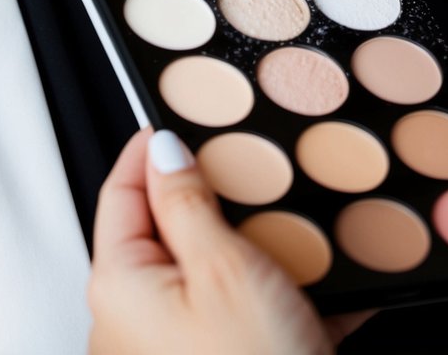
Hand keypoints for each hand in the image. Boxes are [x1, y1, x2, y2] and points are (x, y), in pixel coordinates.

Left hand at [88, 127, 371, 354]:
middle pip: (172, 229)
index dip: (154, 146)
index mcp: (121, 283)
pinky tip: (326, 289)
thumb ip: (190, 203)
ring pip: (216, 270)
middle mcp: (134, 318)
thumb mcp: (227, 269)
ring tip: (304, 232)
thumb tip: (166, 150)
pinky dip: (281, 294)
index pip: (124, 190)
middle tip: (258, 172)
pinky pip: (243, 313)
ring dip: (262, 249)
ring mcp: (173, 346)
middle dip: (224, 200)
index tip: (184, 115)